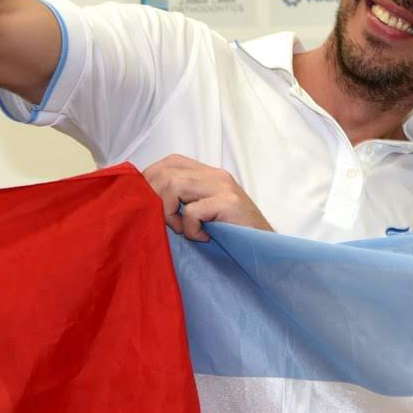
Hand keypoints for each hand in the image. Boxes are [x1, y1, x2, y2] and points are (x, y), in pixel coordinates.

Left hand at [141, 154, 272, 241]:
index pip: (170, 162)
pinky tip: (203, 237)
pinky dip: (191, 229)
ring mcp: (224, 187)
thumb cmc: (233, 236)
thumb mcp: (204, 213)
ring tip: (183, 230)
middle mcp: (216, 175)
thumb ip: (183, 201)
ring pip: (175, 185)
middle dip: (155, 198)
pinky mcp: (229, 203)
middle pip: (167, 172)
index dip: (152, 181)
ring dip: (170, 213)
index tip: (150, 206)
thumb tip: (147, 202)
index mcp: (209, 174)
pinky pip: (192, 211)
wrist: (265, 250)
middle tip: (166, 223)